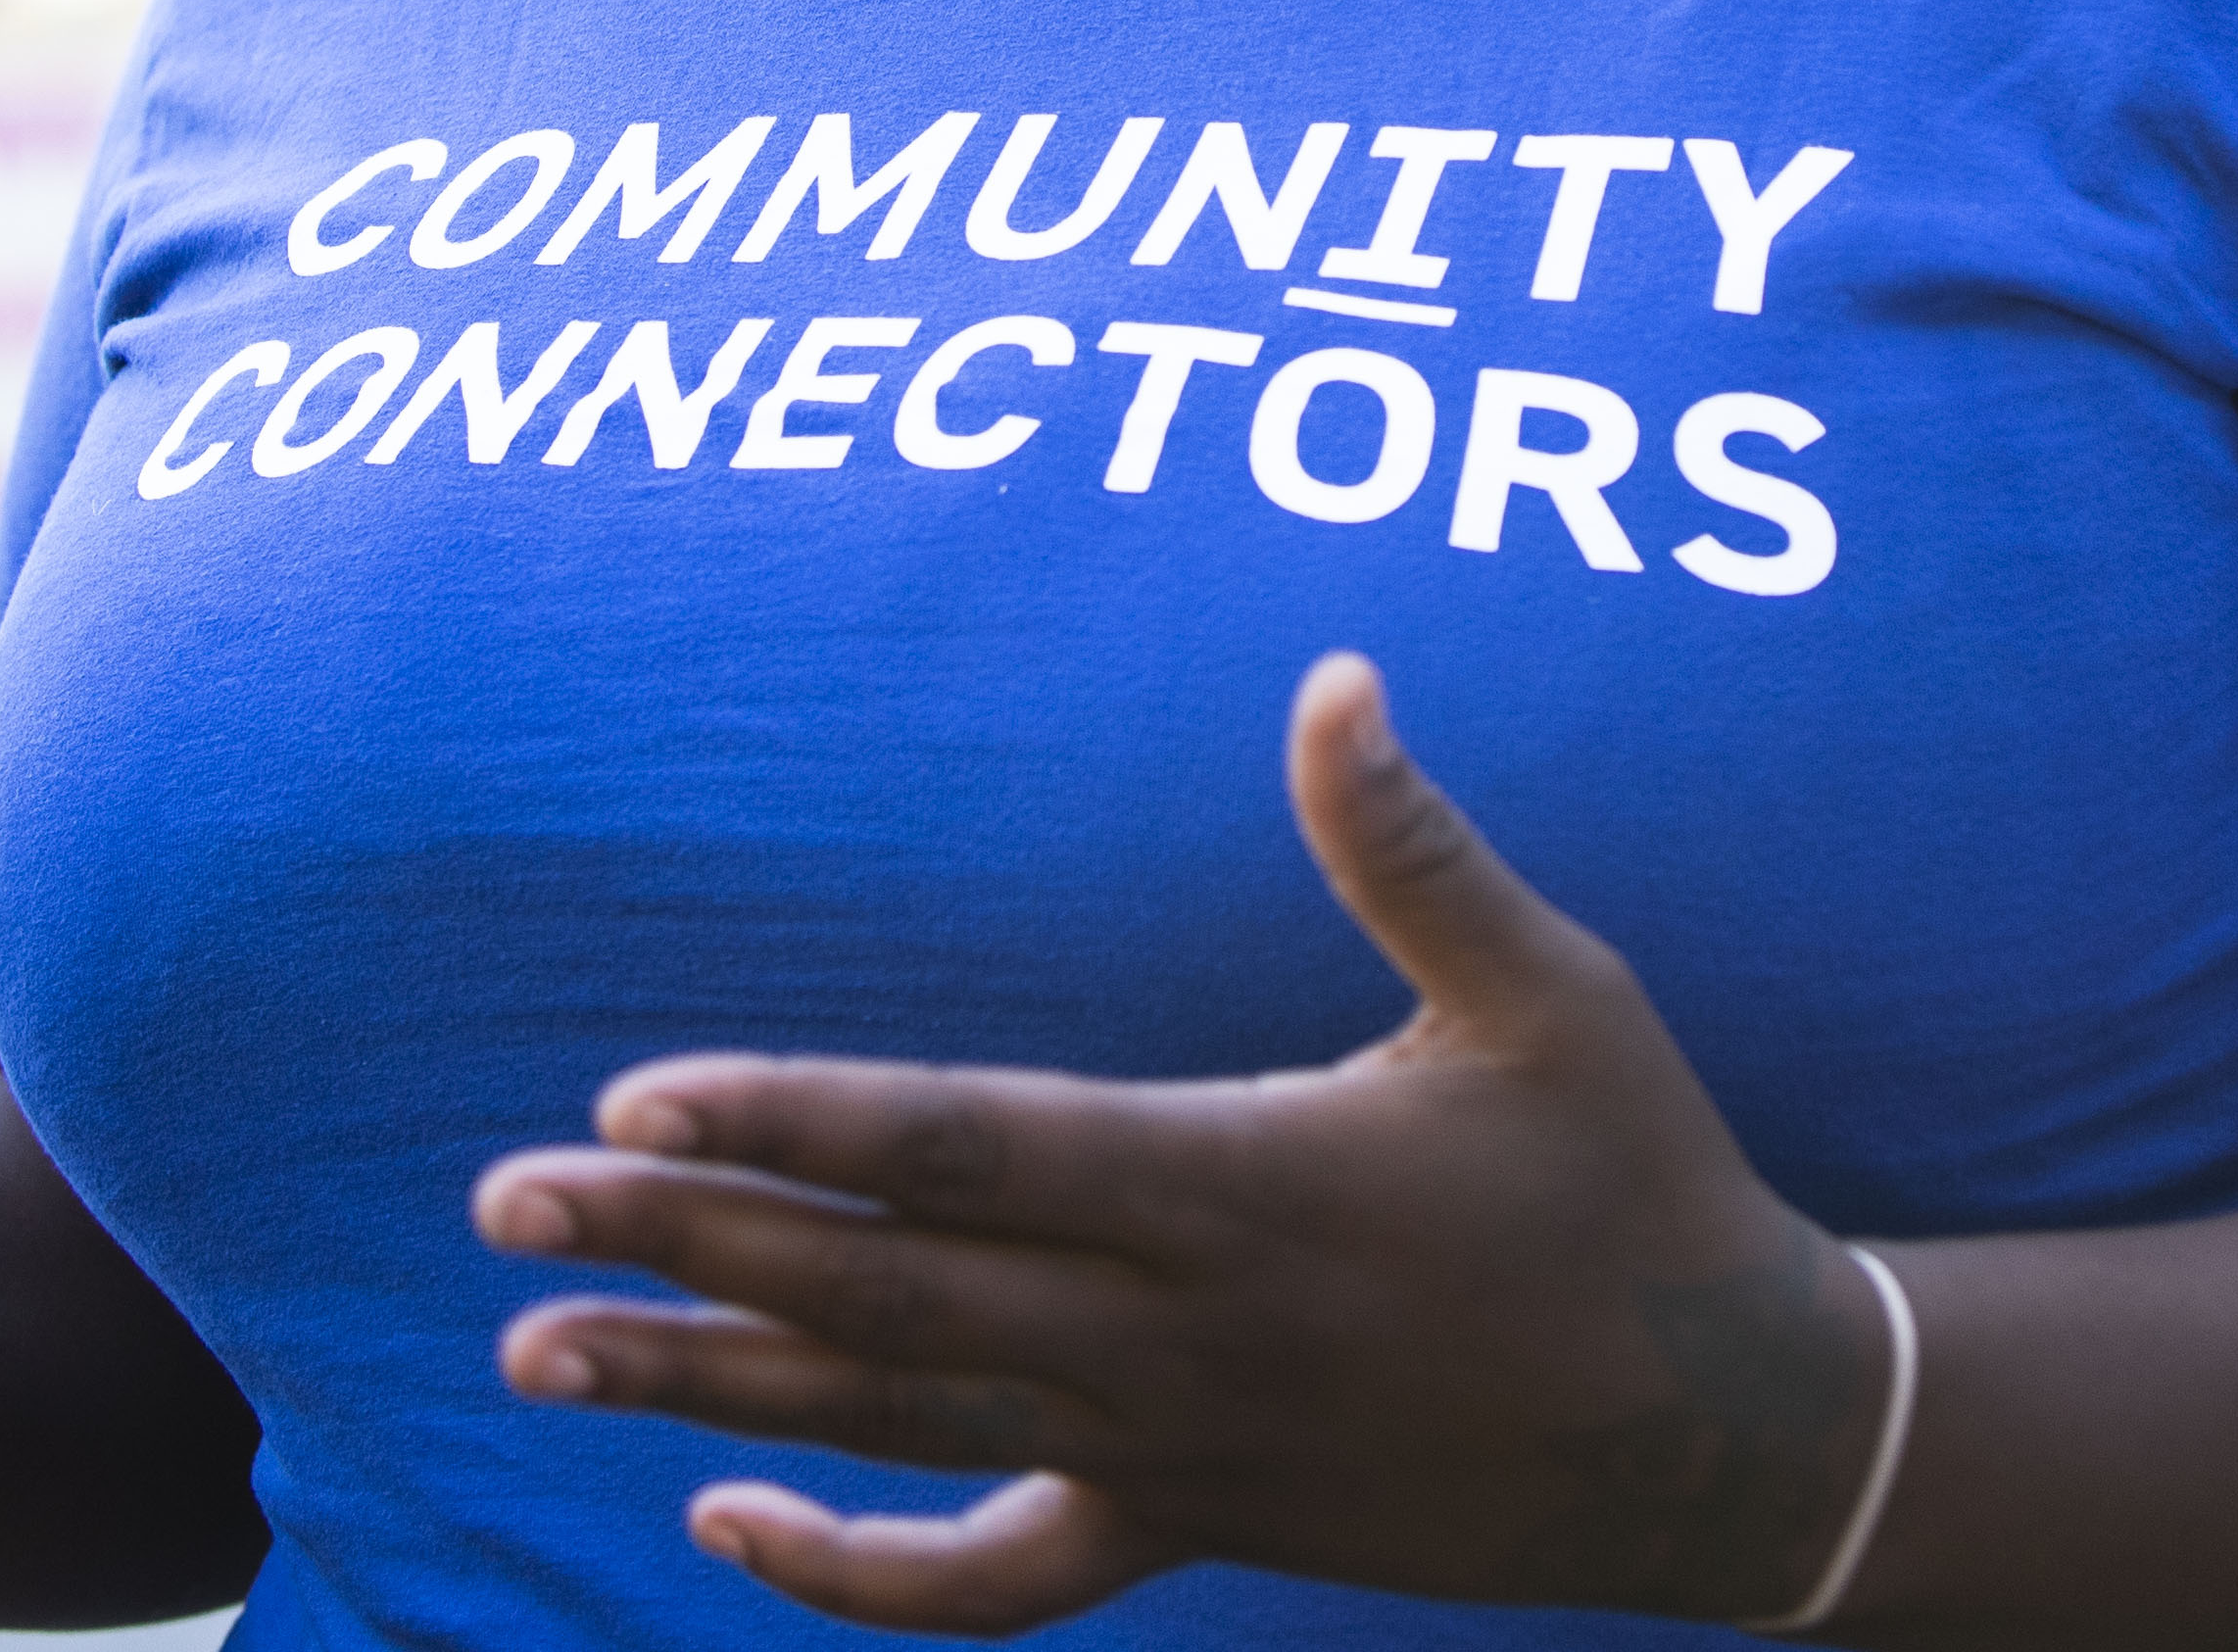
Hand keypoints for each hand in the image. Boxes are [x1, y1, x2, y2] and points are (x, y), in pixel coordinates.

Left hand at [475, 655, 1892, 1634]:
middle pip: (881, 1291)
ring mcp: (1172, 1453)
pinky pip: (992, 1582)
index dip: (798, 1118)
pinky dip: (851, 1574)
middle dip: (682, 1239)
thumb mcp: (1548, 993)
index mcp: (1244, 1185)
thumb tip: (1337, 675)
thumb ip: (1413, 845)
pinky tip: (726, 1522)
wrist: (1734, 1440)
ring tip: (531, 1347)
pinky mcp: (1191, 1528)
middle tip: (503, 1197)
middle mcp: (1178, 1337)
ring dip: (705, 1390)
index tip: (639, 1086)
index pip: (969, 1150)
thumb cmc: (1638, 1182)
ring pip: (895, 1426)